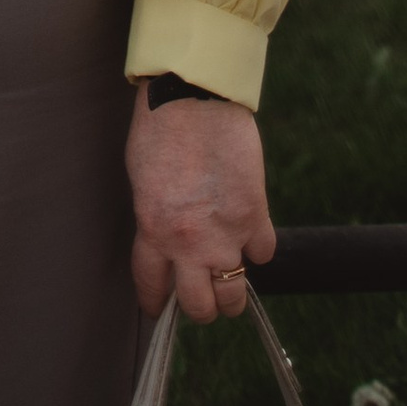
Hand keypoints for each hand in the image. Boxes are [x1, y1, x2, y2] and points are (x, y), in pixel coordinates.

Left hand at [126, 85, 274, 323]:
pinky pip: (264, 253)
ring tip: (229, 280)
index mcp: (154, 231)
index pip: (153, 287)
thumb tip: (165, 244)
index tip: (160, 309)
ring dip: (232, 292)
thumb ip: (155, 220)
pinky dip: (258, 248)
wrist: (193, 96)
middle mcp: (189, 243)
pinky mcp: (255, 215)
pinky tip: (251, 235)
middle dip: (202, 307)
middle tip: (204, 295)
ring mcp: (225, 234)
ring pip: (235, 296)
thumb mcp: (142, 182)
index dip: (157, 303)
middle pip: (200, 307)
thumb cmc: (159, 130)